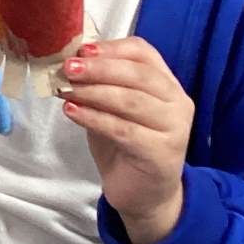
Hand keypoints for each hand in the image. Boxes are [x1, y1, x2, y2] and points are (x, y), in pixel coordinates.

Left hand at [61, 38, 191, 243]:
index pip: (143, 53)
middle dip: (99, 68)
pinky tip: (72, 112)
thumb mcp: (112, 109)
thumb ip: (100, 85)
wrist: (144, 194)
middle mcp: (177, 102)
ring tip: (65, 89)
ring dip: (93, 92)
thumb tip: (70, 63)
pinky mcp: (162, 153)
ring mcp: (174, 128)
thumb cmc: (125, 146)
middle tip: (68, 68)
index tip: (81, 50)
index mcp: (167, 84)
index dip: (111, 49)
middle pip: (138, 74)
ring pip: (131, 101)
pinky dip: (95, 118)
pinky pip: (124, 130)